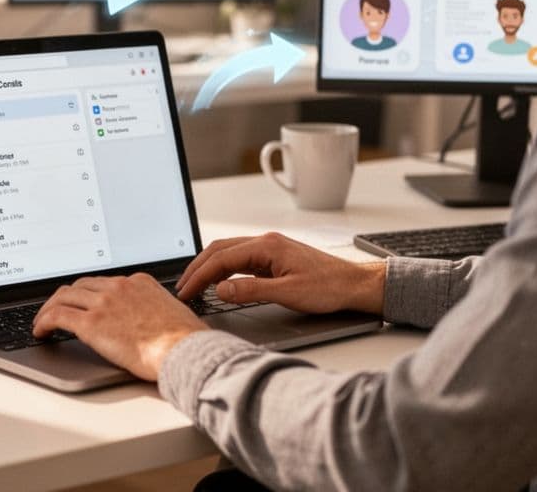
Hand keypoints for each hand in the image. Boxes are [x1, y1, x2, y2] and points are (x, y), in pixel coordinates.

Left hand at [32, 274, 207, 380]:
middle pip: (79, 286)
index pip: (103, 282)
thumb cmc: (184, 340)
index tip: (81, 302)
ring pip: (63, 297)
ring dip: (48, 309)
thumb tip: (145, 321)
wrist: (185, 350)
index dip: (87, 293)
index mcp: (138, 282)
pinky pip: (57, 316)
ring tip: (42, 322)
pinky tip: (41, 332)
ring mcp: (104, 303)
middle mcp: (118, 287)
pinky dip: (44, 322)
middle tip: (55, 310)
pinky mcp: (92, 323)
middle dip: (64, 298)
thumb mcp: (169, 312)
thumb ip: (151, 309)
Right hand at [176, 232, 385, 315]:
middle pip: (220, 250)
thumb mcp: (288, 293)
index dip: (200, 276)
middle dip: (197, 268)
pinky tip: (218, 281)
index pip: (222, 259)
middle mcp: (265, 242)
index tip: (186, 291)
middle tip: (182, 288)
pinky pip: (240, 259)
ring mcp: (269, 248)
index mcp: (267, 246)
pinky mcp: (274, 258)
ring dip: (209, 267)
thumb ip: (251, 291)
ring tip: (194, 285)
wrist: (354, 284)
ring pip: (228, 253)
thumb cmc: (328, 287)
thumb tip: (220, 289)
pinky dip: (223, 269)